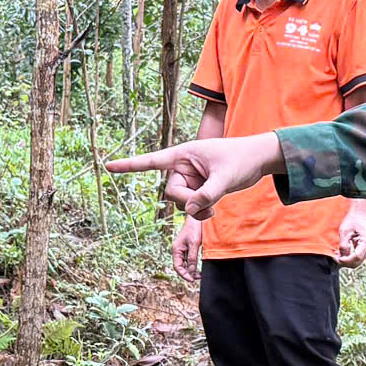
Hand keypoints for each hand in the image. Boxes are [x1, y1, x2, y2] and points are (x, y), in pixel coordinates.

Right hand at [109, 132, 284, 218]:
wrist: (258, 160)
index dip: (130, 166)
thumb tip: (188, 211)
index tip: (108, 166)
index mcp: (183, 154)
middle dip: (188, 202)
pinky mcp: (197, 190)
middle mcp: (182, 167)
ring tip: (215, 205)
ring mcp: (189, 180)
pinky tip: (213, 208)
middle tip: (207, 203)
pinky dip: (200, 212)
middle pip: (171, 192)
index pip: (152, 160)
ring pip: (180, 203)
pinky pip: (191, 207)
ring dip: (196, 210)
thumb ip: (206, 195)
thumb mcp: (225, 177)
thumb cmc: (242, 159)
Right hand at [172, 217, 204, 283]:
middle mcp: (179, 251)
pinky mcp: (190, 247)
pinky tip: (200, 266)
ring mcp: (184, 249)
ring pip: (186, 263)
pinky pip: (191, 259)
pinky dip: (195, 264)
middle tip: (198, 278)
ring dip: (192, 269)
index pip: (177, 267)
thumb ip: (192, 258)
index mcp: (176, 250)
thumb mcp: (194, 244)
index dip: (184, 274)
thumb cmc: (194, 228)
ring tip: (200, 274)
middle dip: (189, 273)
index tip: (192, 280)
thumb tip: (191, 271)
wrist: (198, 217)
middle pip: (182, 266)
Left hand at [337, 203, 365, 265]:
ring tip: (338, 255)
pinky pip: (358, 258)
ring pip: (358, 261)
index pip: (357, 257)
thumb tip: (342, 257)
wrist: (358, 215)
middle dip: (346, 262)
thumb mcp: (344, 232)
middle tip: (335, 258)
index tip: (337, 258)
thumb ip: (343, 245)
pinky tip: (342, 254)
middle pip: (358, 261)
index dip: (346, 260)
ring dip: (347, 261)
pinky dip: (349, 258)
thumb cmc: (352, 220)